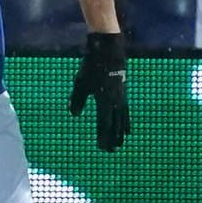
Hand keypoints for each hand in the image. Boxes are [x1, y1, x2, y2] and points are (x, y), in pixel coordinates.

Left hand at [69, 31, 130, 150]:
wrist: (109, 51)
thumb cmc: (91, 67)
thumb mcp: (80, 83)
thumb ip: (77, 99)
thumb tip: (73, 114)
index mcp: (104, 100)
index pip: (103, 123)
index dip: (103, 136)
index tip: (102, 148)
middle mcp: (115, 101)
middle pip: (114, 124)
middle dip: (112, 138)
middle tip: (111, 151)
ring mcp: (121, 97)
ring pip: (122, 119)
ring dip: (121, 133)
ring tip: (120, 144)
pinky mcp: (123, 93)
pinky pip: (126, 112)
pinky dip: (127, 122)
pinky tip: (128, 130)